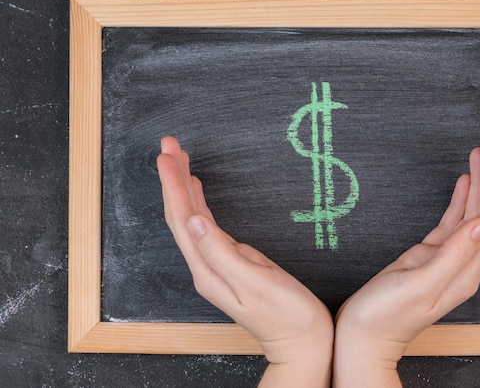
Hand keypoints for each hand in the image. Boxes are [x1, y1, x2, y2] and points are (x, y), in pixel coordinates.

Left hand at [157, 136, 332, 386]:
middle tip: (170, 145)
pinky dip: (199, 203)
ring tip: (179, 159)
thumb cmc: (287, 315)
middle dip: (173, 179)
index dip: (174, 185)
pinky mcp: (230, 262)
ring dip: (183, 188)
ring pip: (191, 218)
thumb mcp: (257, 282)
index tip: (169, 155)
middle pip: (181, 216)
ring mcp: (217, 265)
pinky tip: (198, 190)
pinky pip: (206, 226)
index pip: (182, 219)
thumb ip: (222, 252)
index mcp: (207, 270)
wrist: (303, 341)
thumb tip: (195, 220)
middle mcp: (205, 267)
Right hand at [333, 136, 479, 386]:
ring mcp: (446, 259)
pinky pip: (452, 221)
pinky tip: (463, 182)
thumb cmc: (386, 316)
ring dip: (478, 183)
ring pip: (470, 213)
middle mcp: (462, 264)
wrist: (364, 335)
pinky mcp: (429, 255)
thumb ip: (453, 255)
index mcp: (465, 271)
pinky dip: (460, 199)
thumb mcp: (420, 284)